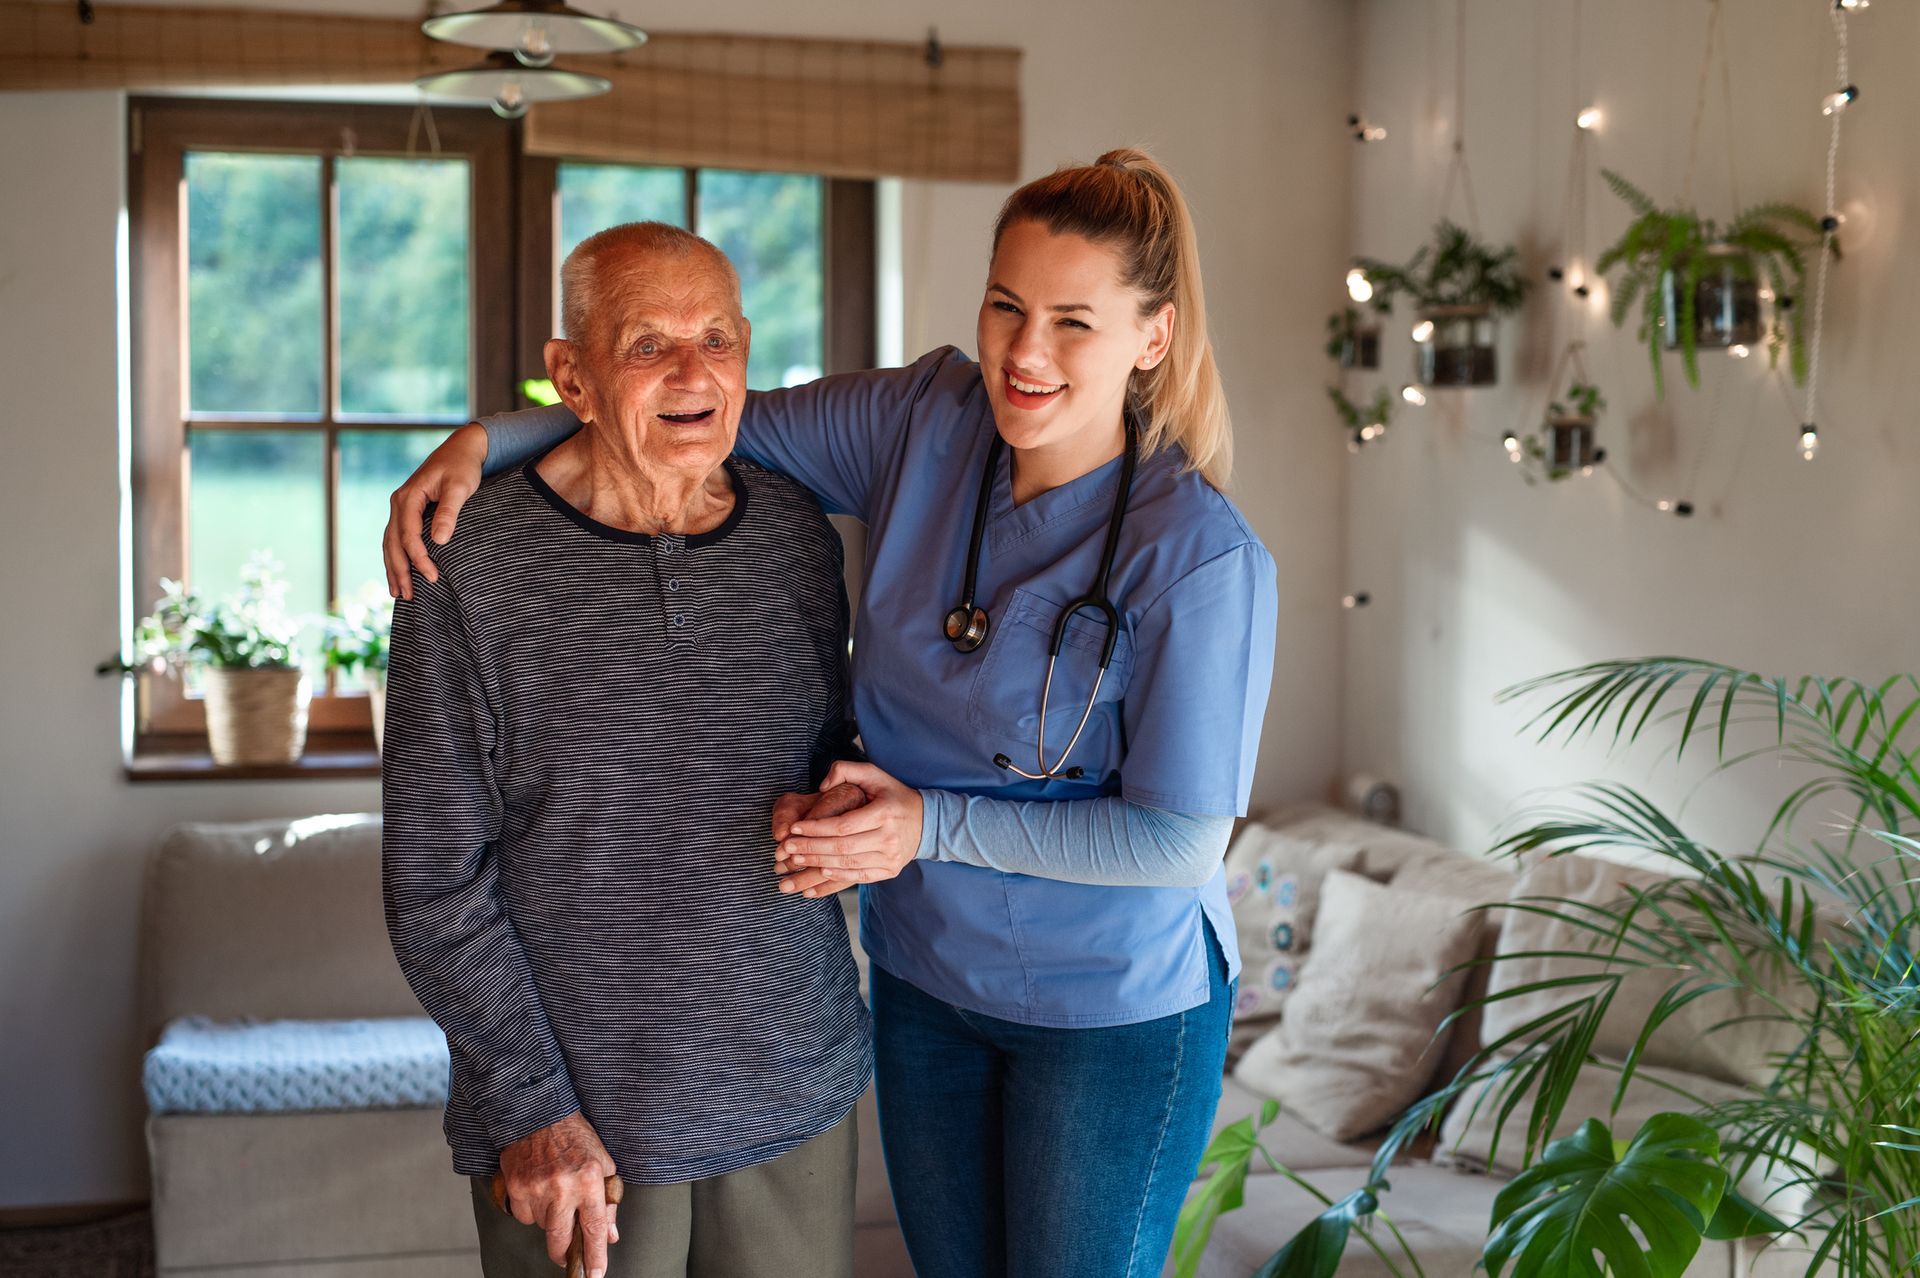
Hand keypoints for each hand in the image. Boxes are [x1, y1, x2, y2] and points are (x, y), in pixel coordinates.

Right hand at [383, 422, 488, 599]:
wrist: (461, 449)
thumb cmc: (462, 467)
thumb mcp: (459, 487)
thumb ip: (449, 512)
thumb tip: (439, 541)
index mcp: (408, 498)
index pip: (408, 536)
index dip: (419, 559)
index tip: (433, 577)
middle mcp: (399, 503)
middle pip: (393, 543)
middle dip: (399, 571)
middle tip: (408, 597)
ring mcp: (401, 508)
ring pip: (391, 543)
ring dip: (394, 568)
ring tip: (398, 593)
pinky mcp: (408, 512)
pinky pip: (397, 538)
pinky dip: (397, 557)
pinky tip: (400, 573)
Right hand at [498, 1111, 620, 1277]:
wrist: (539, 1114)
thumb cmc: (575, 1137)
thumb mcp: (602, 1164)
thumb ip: (608, 1201)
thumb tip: (610, 1236)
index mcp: (589, 1179)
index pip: (595, 1228)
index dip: (596, 1255)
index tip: (596, 1274)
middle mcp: (563, 1186)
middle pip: (561, 1239)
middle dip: (564, 1254)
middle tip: (566, 1256)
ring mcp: (537, 1188)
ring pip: (542, 1226)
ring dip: (549, 1219)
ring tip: (553, 1193)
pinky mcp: (517, 1188)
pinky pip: (525, 1215)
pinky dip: (532, 1209)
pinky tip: (537, 1188)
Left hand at [775, 762, 922, 897]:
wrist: (926, 822)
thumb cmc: (894, 796)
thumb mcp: (875, 774)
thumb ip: (846, 770)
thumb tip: (822, 786)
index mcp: (885, 813)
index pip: (843, 825)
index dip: (816, 828)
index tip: (794, 828)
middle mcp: (889, 838)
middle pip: (842, 847)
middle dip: (810, 848)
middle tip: (787, 847)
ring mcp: (891, 858)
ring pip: (847, 864)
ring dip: (817, 863)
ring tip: (796, 860)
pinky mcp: (890, 871)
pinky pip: (858, 876)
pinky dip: (835, 877)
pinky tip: (817, 873)